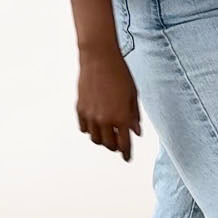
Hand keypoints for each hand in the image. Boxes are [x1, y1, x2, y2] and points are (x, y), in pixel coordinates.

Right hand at [76, 46, 142, 160]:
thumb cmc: (119, 73)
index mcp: (121, 117)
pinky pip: (84, 128)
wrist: (99, 58)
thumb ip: (134, 116)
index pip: (124, 144)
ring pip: (95, 139)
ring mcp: (90, 115)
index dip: (126, 154)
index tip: (127, 158)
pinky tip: (96, 125)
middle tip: (119, 144)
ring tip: (108, 134)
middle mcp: (104, 119)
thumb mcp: (133, 95)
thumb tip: (136, 132)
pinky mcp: (80, 109)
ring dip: (103, 140)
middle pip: (109, 144)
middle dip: (115, 147)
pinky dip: (91, 130)